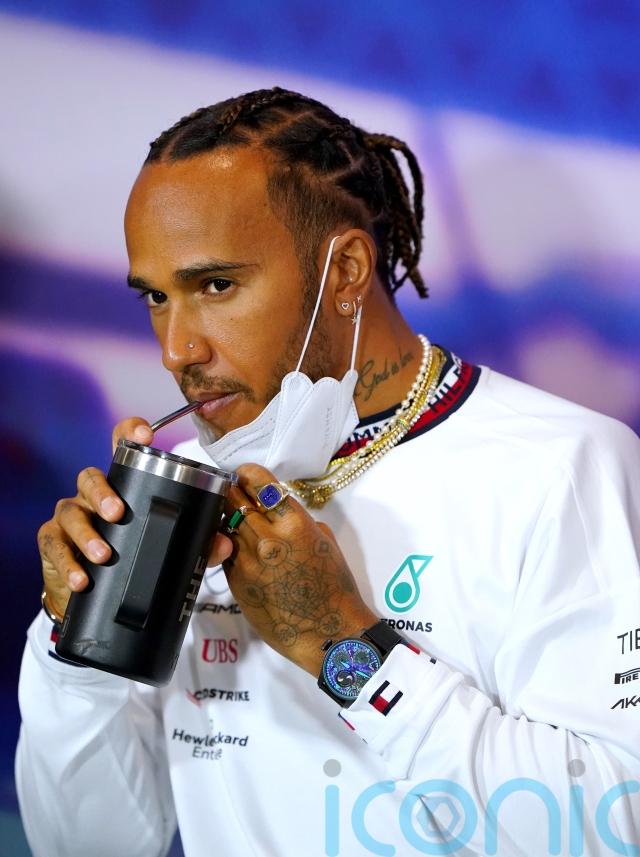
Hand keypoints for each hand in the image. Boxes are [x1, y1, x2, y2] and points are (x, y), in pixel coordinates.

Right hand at [36, 416, 232, 619]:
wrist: (90, 589)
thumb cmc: (130, 553)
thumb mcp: (165, 545)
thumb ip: (196, 544)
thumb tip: (223, 546)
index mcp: (123, 486)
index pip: (122, 447)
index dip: (130, 433)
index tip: (145, 435)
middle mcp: (93, 494)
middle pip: (91, 478)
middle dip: (103, 494)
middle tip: (117, 514)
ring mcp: (71, 516)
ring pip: (71, 511)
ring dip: (87, 533)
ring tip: (103, 555)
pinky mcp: (52, 542)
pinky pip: (56, 547)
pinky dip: (69, 563)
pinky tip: (81, 578)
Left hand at [218, 463, 376, 675]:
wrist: (328, 633)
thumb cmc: (334, 588)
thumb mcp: (325, 541)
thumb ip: (299, 520)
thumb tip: (280, 511)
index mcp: (295, 524)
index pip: (260, 484)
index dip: (247, 474)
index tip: (244, 474)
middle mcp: (268, 539)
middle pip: (234, 500)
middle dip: (233, 492)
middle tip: (234, 491)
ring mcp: (247, 561)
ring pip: (224, 524)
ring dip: (227, 518)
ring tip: (235, 520)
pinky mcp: (236, 581)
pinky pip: (225, 553)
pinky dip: (228, 545)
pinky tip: (239, 549)